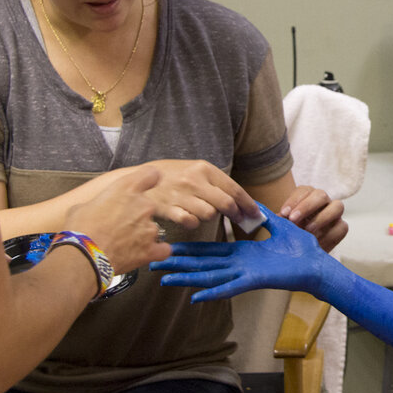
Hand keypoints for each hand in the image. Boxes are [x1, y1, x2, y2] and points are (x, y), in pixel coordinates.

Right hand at [64, 165, 170, 272]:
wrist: (83, 255)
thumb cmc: (80, 231)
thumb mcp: (82, 207)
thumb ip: (98, 204)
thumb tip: (95, 211)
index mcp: (126, 189)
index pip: (150, 174)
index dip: (148, 180)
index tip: (146, 185)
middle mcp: (143, 205)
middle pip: (149, 206)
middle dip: (138, 215)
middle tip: (120, 226)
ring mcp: (149, 227)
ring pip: (152, 229)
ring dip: (142, 235)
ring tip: (124, 244)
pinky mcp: (151, 249)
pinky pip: (162, 249)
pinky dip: (155, 251)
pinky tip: (142, 254)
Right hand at [143, 159, 259, 230]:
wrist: (137, 178)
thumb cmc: (170, 175)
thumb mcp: (193, 170)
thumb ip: (215, 183)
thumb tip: (240, 201)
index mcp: (204, 168)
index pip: (234, 189)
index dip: (248, 204)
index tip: (256, 214)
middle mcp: (194, 180)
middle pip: (226, 203)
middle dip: (236, 214)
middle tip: (240, 220)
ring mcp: (181, 195)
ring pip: (209, 215)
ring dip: (210, 217)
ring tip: (202, 212)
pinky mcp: (168, 208)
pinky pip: (191, 222)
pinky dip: (193, 223)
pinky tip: (188, 217)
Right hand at [152, 203, 329, 301]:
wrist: (319, 264)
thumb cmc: (302, 249)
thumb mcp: (280, 227)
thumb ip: (264, 216)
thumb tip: (252, 203)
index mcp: (243, 252)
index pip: (210, 251)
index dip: (189, 250)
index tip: (170, 247)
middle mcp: (239, 265)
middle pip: (203, 264)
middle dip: (179, 264)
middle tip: (154, 264)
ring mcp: (245, 274)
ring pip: (210, 276)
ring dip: (187, 279)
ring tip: (165, 280)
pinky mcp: (254, 281)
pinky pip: (229, 288)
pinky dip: (212, 292)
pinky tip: (194, 297)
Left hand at [279, 185, 347, 251]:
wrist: (302, 254)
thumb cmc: (292, 236)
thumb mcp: (283, 228)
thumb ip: (279, 222)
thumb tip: (268, 219)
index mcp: (307, 197)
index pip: (303, 190)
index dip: (294, 200)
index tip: (284, 213)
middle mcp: (322, 202)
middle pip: (321, 195)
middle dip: (307, 206)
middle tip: (293, 219)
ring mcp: (334, 214)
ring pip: (337, 206)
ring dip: (321, 218)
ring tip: (308, 231)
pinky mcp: (341, 227)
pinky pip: (341, 226)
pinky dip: (329, 234)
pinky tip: (317, 241)